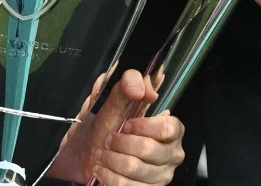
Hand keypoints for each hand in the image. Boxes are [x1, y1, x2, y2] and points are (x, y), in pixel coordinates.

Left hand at [52, 70, 184, 185]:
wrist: (88, 153)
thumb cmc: (107, 126)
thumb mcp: (115, 100)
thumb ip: (128, 83)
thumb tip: (141, 88)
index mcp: (172, 129)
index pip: (168, 129)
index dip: (143, 127)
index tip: (126, 124)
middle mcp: (172, 153)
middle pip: (149, 150)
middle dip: (121, 143)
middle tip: (108, 139)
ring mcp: (161, 176)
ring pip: (135, 169)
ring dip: (111, 160)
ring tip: (102, 154)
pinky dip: (109, 177)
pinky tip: (102, 169)